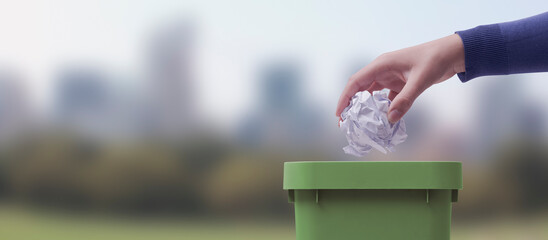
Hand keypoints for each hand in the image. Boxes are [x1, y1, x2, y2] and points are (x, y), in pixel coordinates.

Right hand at [336, 34, 464, 122]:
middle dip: (351, 105)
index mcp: (382, 65)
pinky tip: (383, 120)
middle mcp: (382, 70)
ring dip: (366, 107)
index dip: (345, 97)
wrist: (452, 54)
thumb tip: (390, 119)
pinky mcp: (399, 82)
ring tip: (360, 124)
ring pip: (372, 93)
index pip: (356, 82)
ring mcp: (390, 76)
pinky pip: (386, 97)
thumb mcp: (420, 81)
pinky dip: (383, 108)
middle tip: (346, 123)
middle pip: (360, 88)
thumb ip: (405, 100)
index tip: (339, 113)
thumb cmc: (435, 60)